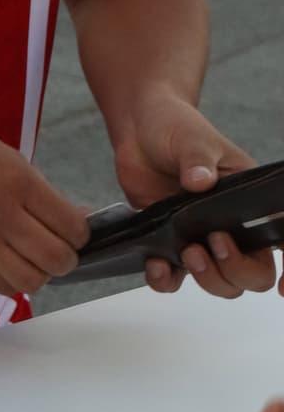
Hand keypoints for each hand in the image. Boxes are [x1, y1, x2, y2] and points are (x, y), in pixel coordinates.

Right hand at [0, 118, 88, 299]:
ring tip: (35, 258)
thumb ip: (41, 190)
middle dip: (68, 257)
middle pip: (56, 259)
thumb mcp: (6, 155)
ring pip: (30, 281)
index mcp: (17, 182)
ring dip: (41, 273)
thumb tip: (77, 217)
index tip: (75, 228)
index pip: (71, 226)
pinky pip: (0, 286)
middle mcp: (0, 216)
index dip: (81, 232)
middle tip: (61, 247)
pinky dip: (15, 281)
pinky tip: (12, 263)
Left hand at [113, 94, 275, 297]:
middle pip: (255, 273)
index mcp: (252, 200)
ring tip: (187, 252)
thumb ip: (197, 160)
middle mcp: (233, 226)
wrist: (140, 129)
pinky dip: (166, 280)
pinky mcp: (171, 244)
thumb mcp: (192, 139)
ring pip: (221, 283)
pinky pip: (174, 279)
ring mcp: (202, 238)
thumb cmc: (177, 128)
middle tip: (213, 242)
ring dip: (208, 278)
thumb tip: (201, 182)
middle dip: (238, 271)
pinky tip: (156, 265)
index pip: (283, 236)